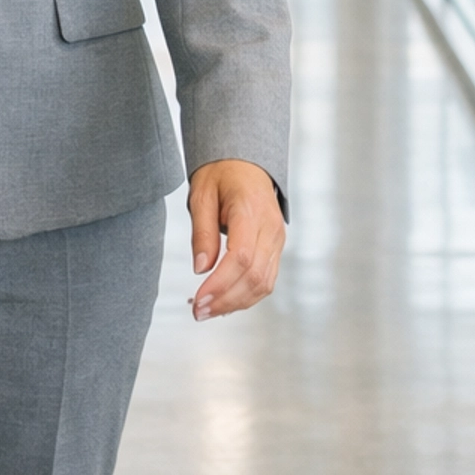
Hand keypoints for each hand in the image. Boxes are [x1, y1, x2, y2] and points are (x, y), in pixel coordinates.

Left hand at [187, 160, 284, 321]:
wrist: (247, 163)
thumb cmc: (222, 174)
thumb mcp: (201, 194)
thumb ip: (202, 231)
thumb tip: (201, 268)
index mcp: (251, 210)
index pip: (241, 257)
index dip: (220, 283)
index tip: (199, 298)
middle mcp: (270, 228)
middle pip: (254, 276)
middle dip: (225, 300)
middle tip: (197, 312)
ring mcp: (277, 239)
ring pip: (264, 284)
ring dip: (235, 303)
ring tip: (207, 311)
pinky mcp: (276, 248)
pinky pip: (266, 280)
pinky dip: (246, 296)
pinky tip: (224, 302)